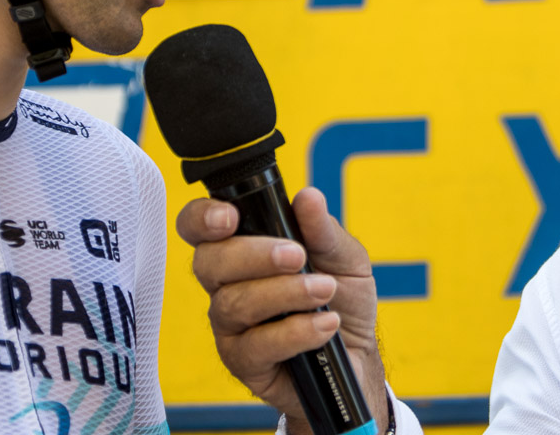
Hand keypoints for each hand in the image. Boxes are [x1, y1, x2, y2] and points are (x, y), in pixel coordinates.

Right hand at [176, 187, 388, 433]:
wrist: (359, 351)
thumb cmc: (343, 297)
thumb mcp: (344, 257)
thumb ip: (323, 230)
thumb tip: (308, 198)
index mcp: (243, 248)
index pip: (199, 227)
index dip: (202, 218)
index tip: (230, 217)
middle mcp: (227, 285)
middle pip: (208, 263)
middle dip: (254, 255)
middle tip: (298, 256)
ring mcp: (231, 325)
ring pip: (234, 304)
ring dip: (285, 293)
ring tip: (325, 291)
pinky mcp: (243, 362)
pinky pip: (255, 346)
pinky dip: (295, 332)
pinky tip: (325, 325)